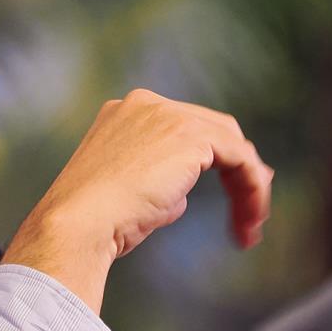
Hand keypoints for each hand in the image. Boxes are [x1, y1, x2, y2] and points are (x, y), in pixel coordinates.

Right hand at [1, 90, 273, 313]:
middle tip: (252, 210)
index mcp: (125, 113)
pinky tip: (252, 216)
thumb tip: (182, 196)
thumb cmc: (95, 222)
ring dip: (248, 185)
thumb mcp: (128, 195)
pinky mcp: (190, 134)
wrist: (78, 223)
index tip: (229, 196)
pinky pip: (240, 157)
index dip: (213, 160)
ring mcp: (168, 114)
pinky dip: (252, 186)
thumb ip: (158, 183)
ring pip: (230, 144)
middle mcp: (148, 105)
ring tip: (252, 225)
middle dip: (237, 171)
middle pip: (212, 131)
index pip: (184, 129)